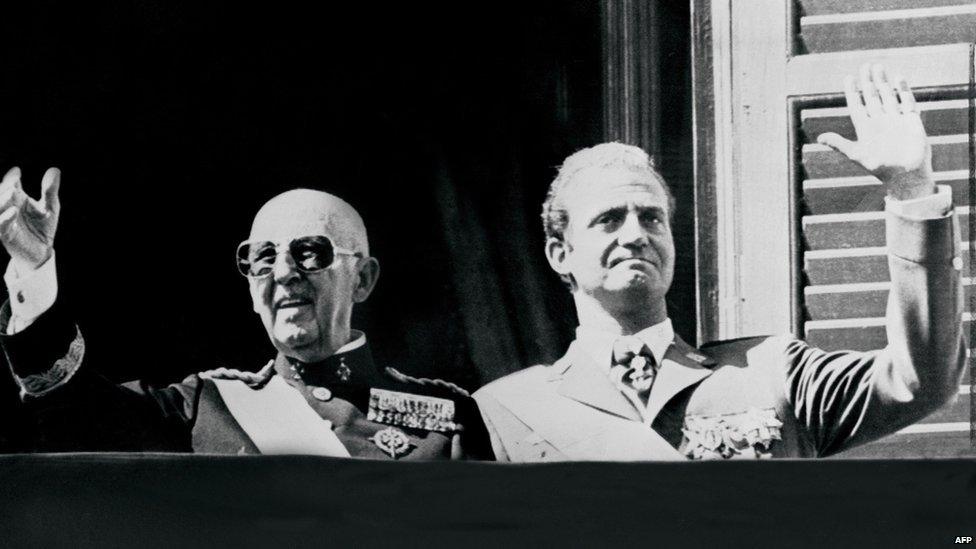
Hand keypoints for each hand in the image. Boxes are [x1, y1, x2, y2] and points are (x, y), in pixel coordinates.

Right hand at [0, 167, 60, 270]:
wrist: (42, 250)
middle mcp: (8, 208)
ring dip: (2, 200)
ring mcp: (5, 221)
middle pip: (0, 194)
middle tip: (13, 183)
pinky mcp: (6, 235)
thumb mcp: (50, 207)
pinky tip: (13, 211)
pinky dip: (5, 218)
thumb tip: (55, 170)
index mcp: (17, 199)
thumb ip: (50, 190)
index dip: (12, 177)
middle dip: (4, 187)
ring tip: (12, 192)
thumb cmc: (43, 226)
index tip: (17, 172)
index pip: (10, 184)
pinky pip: (1, 226)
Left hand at [817, 64, 934, 200]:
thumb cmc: (880, 167)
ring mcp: (895, 120)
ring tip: (878, 66)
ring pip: (888, 96)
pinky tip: (899, 78)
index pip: (857, 105)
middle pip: (872, 97)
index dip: (852, 92)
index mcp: (865, 128)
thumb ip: (839, 144)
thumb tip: (818, 138)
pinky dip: (903, 90)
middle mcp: (879, 121)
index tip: (848, 78)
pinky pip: (907, 102)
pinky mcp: (911, 121)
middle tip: (865, 65)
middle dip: (868, 81)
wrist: (906, 175)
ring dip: (884, 82)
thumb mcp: (857, 154)